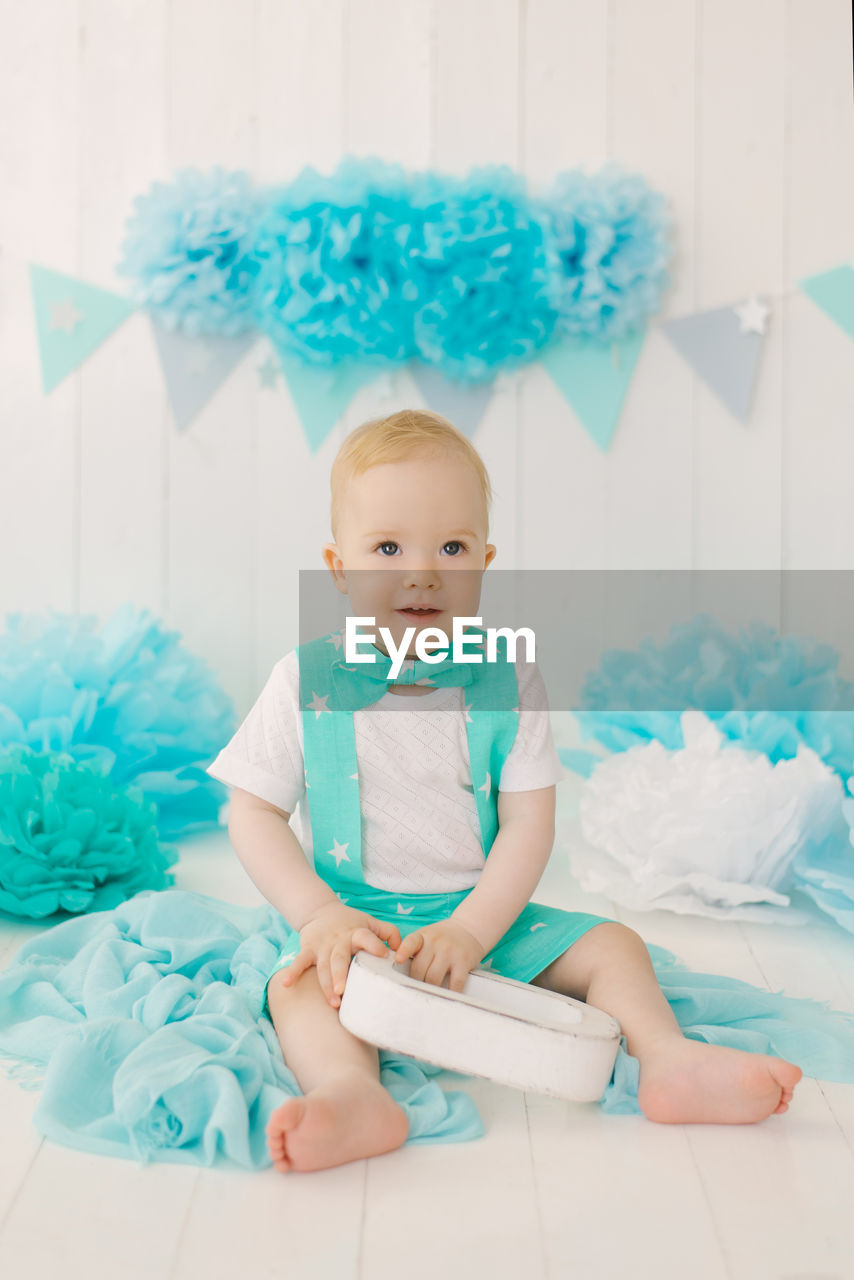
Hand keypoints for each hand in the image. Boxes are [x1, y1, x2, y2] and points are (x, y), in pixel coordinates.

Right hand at [278, 902, 401, 1007]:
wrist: (321, 910)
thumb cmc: (351, 922)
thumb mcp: (371, 922)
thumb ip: (389, 932)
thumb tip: (401, 950)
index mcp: (356, 932)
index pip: (365, 937)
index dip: (374, 944)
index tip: (382, 955)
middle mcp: (338, 940)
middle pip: (339, 958)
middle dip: (341, 975)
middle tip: (344, 992)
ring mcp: (322, 946)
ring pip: (322, 966)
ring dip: (326, 984)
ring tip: (333, 1001)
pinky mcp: (307, 949)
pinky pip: (299, 962)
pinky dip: (292, 972)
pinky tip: (286, 984)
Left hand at [394, 919, 485, 992]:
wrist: (469, 928)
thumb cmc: (443, 937)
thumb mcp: (426, 936)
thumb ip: (414, 950)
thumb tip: (401, 973)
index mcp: (423, 936)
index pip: (410, 942)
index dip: (403, 951)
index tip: (399, 959)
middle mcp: (436, 942)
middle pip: (419, 969)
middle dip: (416, 981)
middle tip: (418, 985)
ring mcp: (450, 952)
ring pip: (433, 979)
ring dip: (431, 988)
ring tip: (431, 989)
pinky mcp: (463, 962)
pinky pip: (454, 983)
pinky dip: (450, 992)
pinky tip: (447, 993)